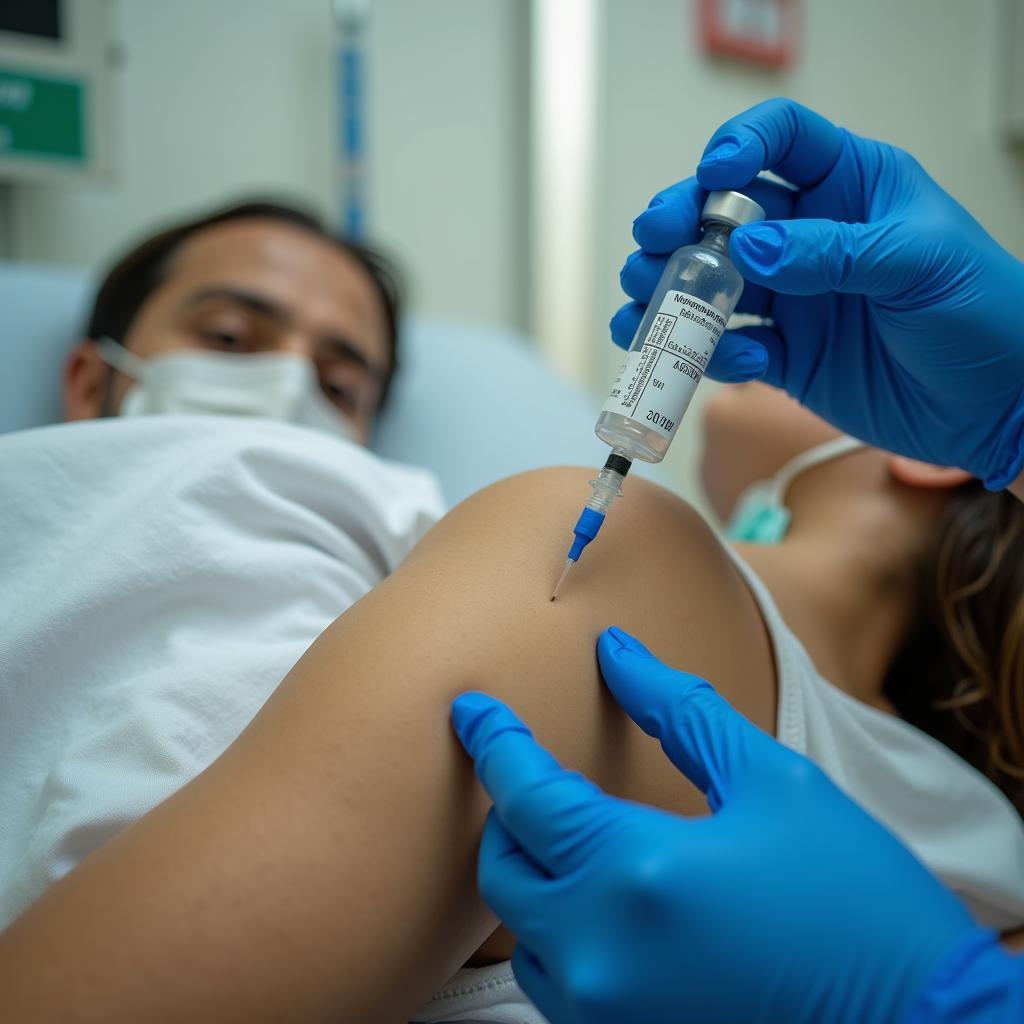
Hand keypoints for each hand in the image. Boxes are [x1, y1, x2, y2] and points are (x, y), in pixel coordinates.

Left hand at [451, 625, 982, 1023]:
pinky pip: (558, 985)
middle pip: (504, 868)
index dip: (492, 741)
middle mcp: (601, 952)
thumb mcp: (772, 782)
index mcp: (635, 873)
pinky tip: (605, 907)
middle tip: (534, 775)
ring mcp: (607, 1013)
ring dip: (535, 878)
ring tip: (573, 838)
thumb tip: (617, 654)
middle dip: (509, 814)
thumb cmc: (851, 899)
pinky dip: (562, 935)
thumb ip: (680, 712)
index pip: (525, 794)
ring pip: (524, 933)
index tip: (470, 710)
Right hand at [612, 97, 1023, 488]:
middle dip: (678, 224)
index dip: (739, 147)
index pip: (783, 141)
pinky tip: (730, 361)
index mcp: (851, 188)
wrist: (995, 407)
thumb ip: (833, 251)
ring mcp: (793, 298)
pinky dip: (710, 354)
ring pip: (709, 283)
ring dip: (670, 291)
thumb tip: (749, 250)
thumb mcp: (919, 265)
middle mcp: (810, 237)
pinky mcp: (783, 355)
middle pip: (723, 214)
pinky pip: (727, 347)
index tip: (712, 175)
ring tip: (648, 305)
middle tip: (654, 243)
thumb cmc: (985, 316)